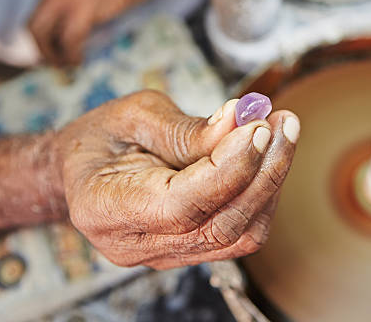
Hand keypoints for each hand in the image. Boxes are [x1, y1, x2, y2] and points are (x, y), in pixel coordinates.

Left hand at [29, 0, 190, 65]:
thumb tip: (87, 14)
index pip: (38, 5)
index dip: (43, 29)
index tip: (52, 42)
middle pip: (32, 24)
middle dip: (40, 49)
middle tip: (51, 62)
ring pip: (43, 35)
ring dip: (53, 56)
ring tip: (66, 65)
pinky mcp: (83, 7)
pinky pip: (68, 40)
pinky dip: (71, 56)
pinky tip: (78, 60)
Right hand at [53, 90, 299, 268]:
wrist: (86, 168)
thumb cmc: (103, 138)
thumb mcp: (134, 115)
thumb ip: (186, 128)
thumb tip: (241, 121)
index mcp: (107, 210)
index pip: (183, 204)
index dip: (229, 167)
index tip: (259, 126)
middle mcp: (137, 245)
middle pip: (220, 225)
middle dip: (263, 172)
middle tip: (284, 123)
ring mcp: (166, 254)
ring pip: (239, 234)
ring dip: (270, 182)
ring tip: (282, 131)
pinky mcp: (191, 249)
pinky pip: (240, 232)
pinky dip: (262, 194)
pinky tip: (269, 156)